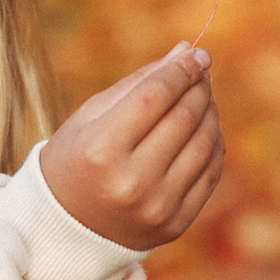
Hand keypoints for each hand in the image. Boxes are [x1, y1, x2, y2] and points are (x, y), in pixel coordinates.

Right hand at [40, 42, 225, 250]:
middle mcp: (131, 181)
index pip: (155, 95)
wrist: (66, 228)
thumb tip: (187, 51)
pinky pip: (209, 173)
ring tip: (202, 98)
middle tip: (202, 72)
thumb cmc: (76, 159)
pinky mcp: (175, 224)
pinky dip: (213, 144)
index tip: (198, 54)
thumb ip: (141, 82)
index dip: (181, 70)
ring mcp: (156, 207)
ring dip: (210, 113)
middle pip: (184, 118)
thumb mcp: (92, 115)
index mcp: (101, 149)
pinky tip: (204, 129)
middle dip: (199, 88)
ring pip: (204, 144)